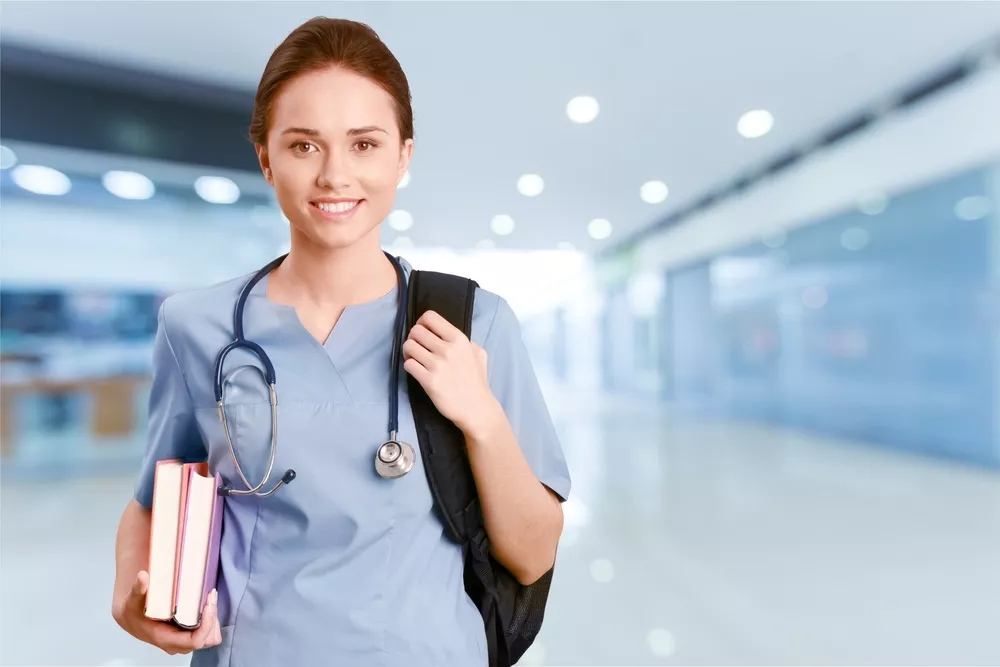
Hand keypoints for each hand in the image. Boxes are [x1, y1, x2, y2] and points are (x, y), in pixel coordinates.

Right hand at [112, 570, 221, 654]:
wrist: (131, 617)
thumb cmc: (133, 610)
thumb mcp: (132, 599)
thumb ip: (138, 589)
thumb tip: (143, 577)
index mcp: (166, 638)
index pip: (195, 640)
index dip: (207, 623)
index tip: (209, 602)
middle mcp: (177, 644)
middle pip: (207, 639)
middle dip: (212, 618)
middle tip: (210, 596)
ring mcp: (183, 641)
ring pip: (210, 637)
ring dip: (213, 619)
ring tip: (209, 599)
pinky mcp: (187, 635)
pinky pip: (208, 632)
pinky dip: (211, 620)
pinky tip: (206, 604)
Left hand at [402, 310, 498, 433]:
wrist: (476, 408)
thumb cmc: (476, 380)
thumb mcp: (478, 353)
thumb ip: (463, 340)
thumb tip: (444, 332)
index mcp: (459, 339)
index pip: (430, 317)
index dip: (422, 323)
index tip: (424, 332)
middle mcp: (448, 349)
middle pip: (415, 331)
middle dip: (413, 338)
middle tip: (418, 348)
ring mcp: (438, 365)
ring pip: (408, 346)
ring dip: (409, 353)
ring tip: (416, 359)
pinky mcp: (429, 381)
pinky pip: (408, 365)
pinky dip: (409, 367)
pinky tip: (417, 371)